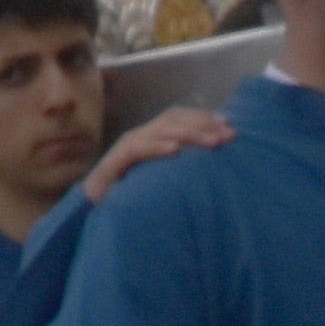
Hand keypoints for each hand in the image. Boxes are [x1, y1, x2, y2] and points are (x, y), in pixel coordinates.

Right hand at [75, 106, 231, 209]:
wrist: (95, 209)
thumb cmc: (132, 194)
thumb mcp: (162, 178)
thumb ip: (181, 169)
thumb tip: (214, 166)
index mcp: (152, 137)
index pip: (178, 117)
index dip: (203, 117)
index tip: (229, 125)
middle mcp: (140, 136)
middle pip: (173, 120)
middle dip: (203, 125)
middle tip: (228, 135)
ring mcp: (127, 147)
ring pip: (159, 130)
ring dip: (188, 133)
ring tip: (211, 142)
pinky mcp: (114, 162)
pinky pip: (136, 150)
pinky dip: (156, 147)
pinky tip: (174, 150)